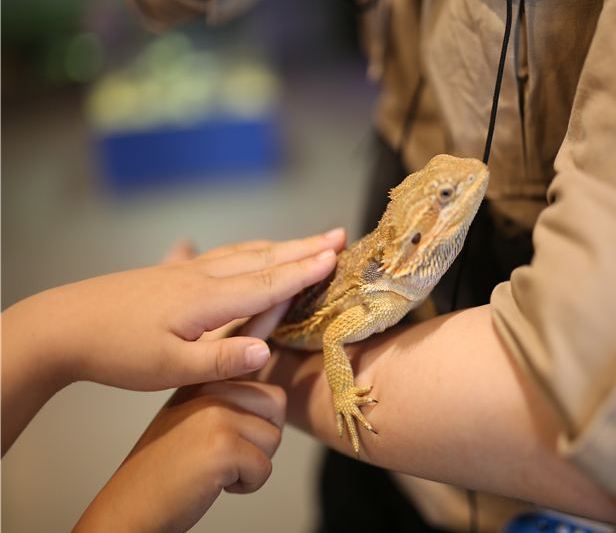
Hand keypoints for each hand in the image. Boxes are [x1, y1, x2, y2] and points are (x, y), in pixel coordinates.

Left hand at [8, 228, 343, 390]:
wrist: (63, 325)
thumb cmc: (117, 351)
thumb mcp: (168, 368)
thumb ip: (220, 361)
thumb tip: (266, 353)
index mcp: (208, 300)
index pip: (268, 282)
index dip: (305, 271)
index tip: (336, 256)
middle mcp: (202, 277)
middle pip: (263, 259)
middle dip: (303, 248)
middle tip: (338, 235)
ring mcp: (186, 271)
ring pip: (243, 253)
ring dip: (279, 246)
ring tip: (305, 242)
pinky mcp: (170, 274)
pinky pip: (219, 256)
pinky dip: (244, 250)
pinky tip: (236, 249)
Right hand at [75, 380, 285, 532]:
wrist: (128, 507)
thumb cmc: (162, 470)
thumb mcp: (190, 417)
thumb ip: (225, 399)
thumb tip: (275, 398)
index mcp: (203, 379)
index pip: (264, 387)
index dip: (258, 420)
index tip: (228, 439)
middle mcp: (210, 389)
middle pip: (276, 405)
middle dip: (262, 438)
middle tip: (227, 456)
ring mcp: (216, 416)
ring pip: (273, 437)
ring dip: (253, 462)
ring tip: (216, 469)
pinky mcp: (222, 447)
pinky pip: (264, 468)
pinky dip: (246, 485)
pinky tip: (213, 484)